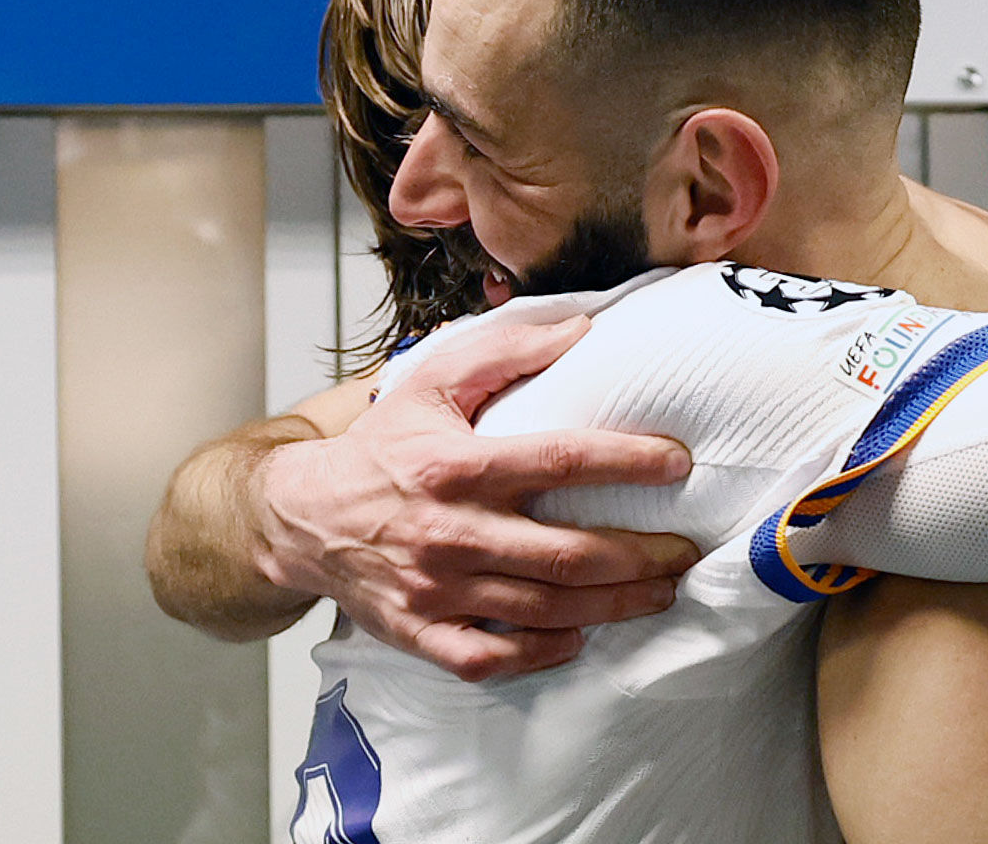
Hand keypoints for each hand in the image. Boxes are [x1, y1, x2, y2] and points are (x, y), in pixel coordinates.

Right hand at [249, 315, 699, 681]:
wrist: (301, 517)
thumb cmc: (380, 447)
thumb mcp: (432, 381)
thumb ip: (507, 351)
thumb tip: (581, 330)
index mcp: (457, 467)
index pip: (559, 461)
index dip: (626, 461)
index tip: (676, 462)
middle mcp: (451, 532)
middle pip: (569, 554)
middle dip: (643, 556)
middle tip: (686, 550)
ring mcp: (437, 590)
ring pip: (547, 609)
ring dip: (616, 605)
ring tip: (662, 592)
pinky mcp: (422, 632)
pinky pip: (495, 657)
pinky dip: (545, 652)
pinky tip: (581, 636)